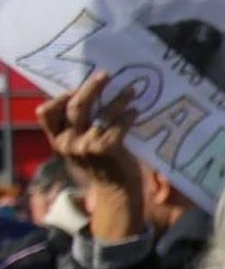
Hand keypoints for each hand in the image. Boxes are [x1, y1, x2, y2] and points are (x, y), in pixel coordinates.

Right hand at [37, 71, 145, 241]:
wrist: (117, 193)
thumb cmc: (101, 166)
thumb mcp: (79, 148)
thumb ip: (76, 129)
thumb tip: (87, 93)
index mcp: (57, 141)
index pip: (45, 113)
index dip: (60, 97)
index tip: (77, 88)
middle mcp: (68, 143)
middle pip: (75, 106)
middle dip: (92, 87)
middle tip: (106, 75)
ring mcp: (87, 146)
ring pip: (102, 112)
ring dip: (119, 98)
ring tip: (131, 91)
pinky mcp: (107, 148)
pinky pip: (119, 123)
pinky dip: (128, 114)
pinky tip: (135, 110)